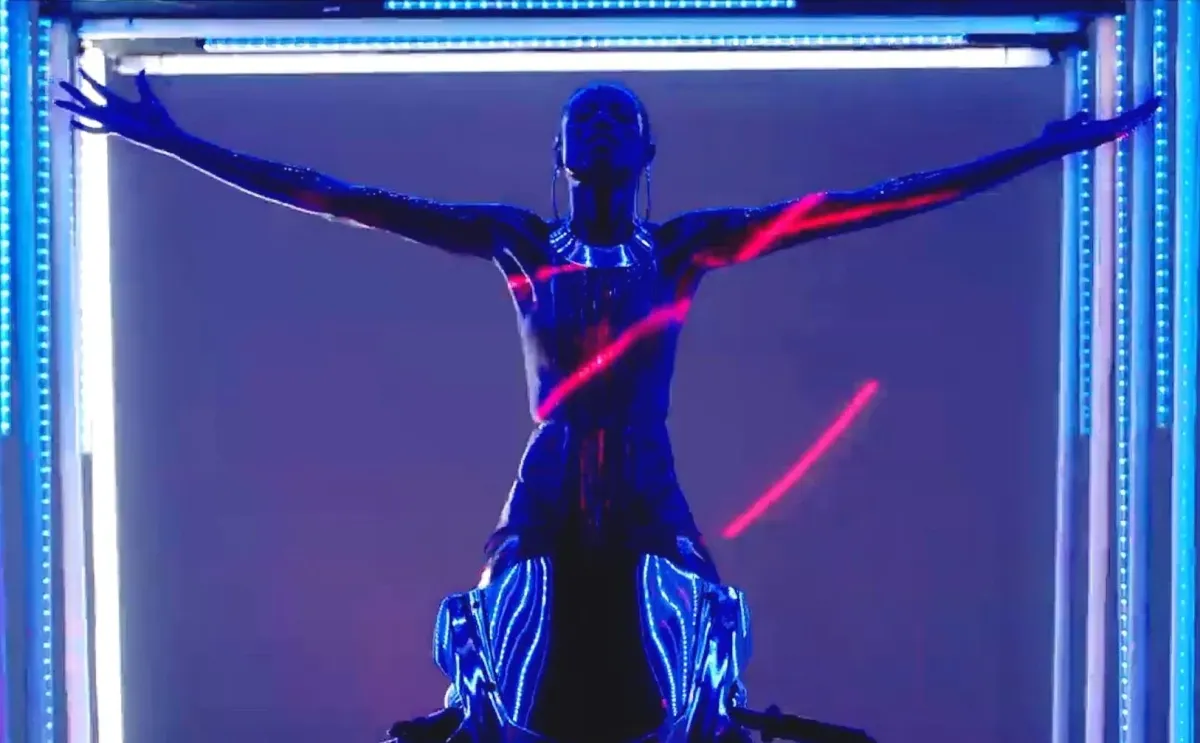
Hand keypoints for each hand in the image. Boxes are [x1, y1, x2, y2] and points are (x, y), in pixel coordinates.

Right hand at [56, 70, 181, 150]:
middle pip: (88, 99)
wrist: (166, 134)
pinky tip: (72, 121)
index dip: (89, 78)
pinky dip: (84, 127)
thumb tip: (141, 71)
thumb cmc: (159, 119)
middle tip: (60, 82)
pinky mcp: (115, 129)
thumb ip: (142, 85)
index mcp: (119, 103)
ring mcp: (112, 121)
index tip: (79, 68)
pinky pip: (96, 129)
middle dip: (74, 91)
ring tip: (57, 101)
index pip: (99, 88)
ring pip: (87, 112)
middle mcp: (112, 112)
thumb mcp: (149, 98)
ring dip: (72, 107)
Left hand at [1041, 96, 1161, 152]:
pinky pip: (1121, 124)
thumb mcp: (1065, 126)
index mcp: (1095, 132)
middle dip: (1143, 112)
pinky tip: (1143, 109)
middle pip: (1128, 122)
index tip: (1144, 106)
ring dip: (1143, 112)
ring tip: (1156, 101)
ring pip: (1129, 122)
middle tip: (1157, 101)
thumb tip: (1084, 114)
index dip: (1132, 115)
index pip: (1118, 122)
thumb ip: (1075, 121)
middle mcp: (1102, 135)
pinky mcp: (1100, 134)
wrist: (1044, 148)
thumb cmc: (1051, 139)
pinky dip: (1132, 116)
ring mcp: (1102, 136)